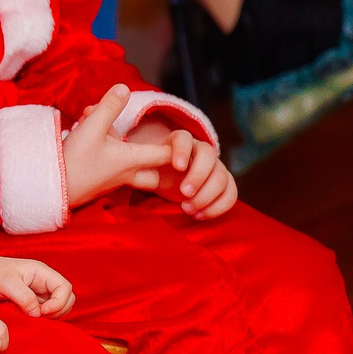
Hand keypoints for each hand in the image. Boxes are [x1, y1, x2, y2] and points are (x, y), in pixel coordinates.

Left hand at [0, 235, 73, 316]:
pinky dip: (38, 321)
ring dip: (48, 318)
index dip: (59, 302)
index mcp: (42, 273)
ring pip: (55, 310)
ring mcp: (36, 295)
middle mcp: (42, 283)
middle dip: (57, 311)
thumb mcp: (6, 282)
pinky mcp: (28, 305)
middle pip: (66, 300)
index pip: (65, 288)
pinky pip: (42, 315)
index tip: (42, 312)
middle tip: (37, 318)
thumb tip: (38, 314)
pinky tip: (25, 322)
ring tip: (29, 319)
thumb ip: (24, 297)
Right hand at [63, 84, 177, 205]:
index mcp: (131, 160)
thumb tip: (124, 88)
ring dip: (131, 158)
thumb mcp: (91, 128)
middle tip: (159, 151)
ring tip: (111, 135)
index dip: (177, 148)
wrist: (49, 189)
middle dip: (160, 166)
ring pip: (134, 174)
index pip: (165, 155)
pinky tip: (90, 141)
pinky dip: (109, 157)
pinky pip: (113, 172)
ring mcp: (111, 182)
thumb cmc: (74, 160)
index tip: (182, 140)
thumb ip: (109, 107)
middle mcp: (126, 174)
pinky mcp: (97, 185)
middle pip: (155, 176)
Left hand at [116, 118, 240, 217]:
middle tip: (183, 194)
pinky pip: (231, 193)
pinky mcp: (223, 184)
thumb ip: (136, 163)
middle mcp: (200, 151)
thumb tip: (121, 165)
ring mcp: (215, 167)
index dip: (182, 150)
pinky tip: (200, 216)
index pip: (184, 138)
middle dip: (198, 176)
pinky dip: (219, 206)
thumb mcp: (140, 164)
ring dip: (207, 195)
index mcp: (179, 141)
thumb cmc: (151, 169)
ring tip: (188, 209)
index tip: (176, 166)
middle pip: (209, 155)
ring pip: (222, 176)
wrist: (168, 178)